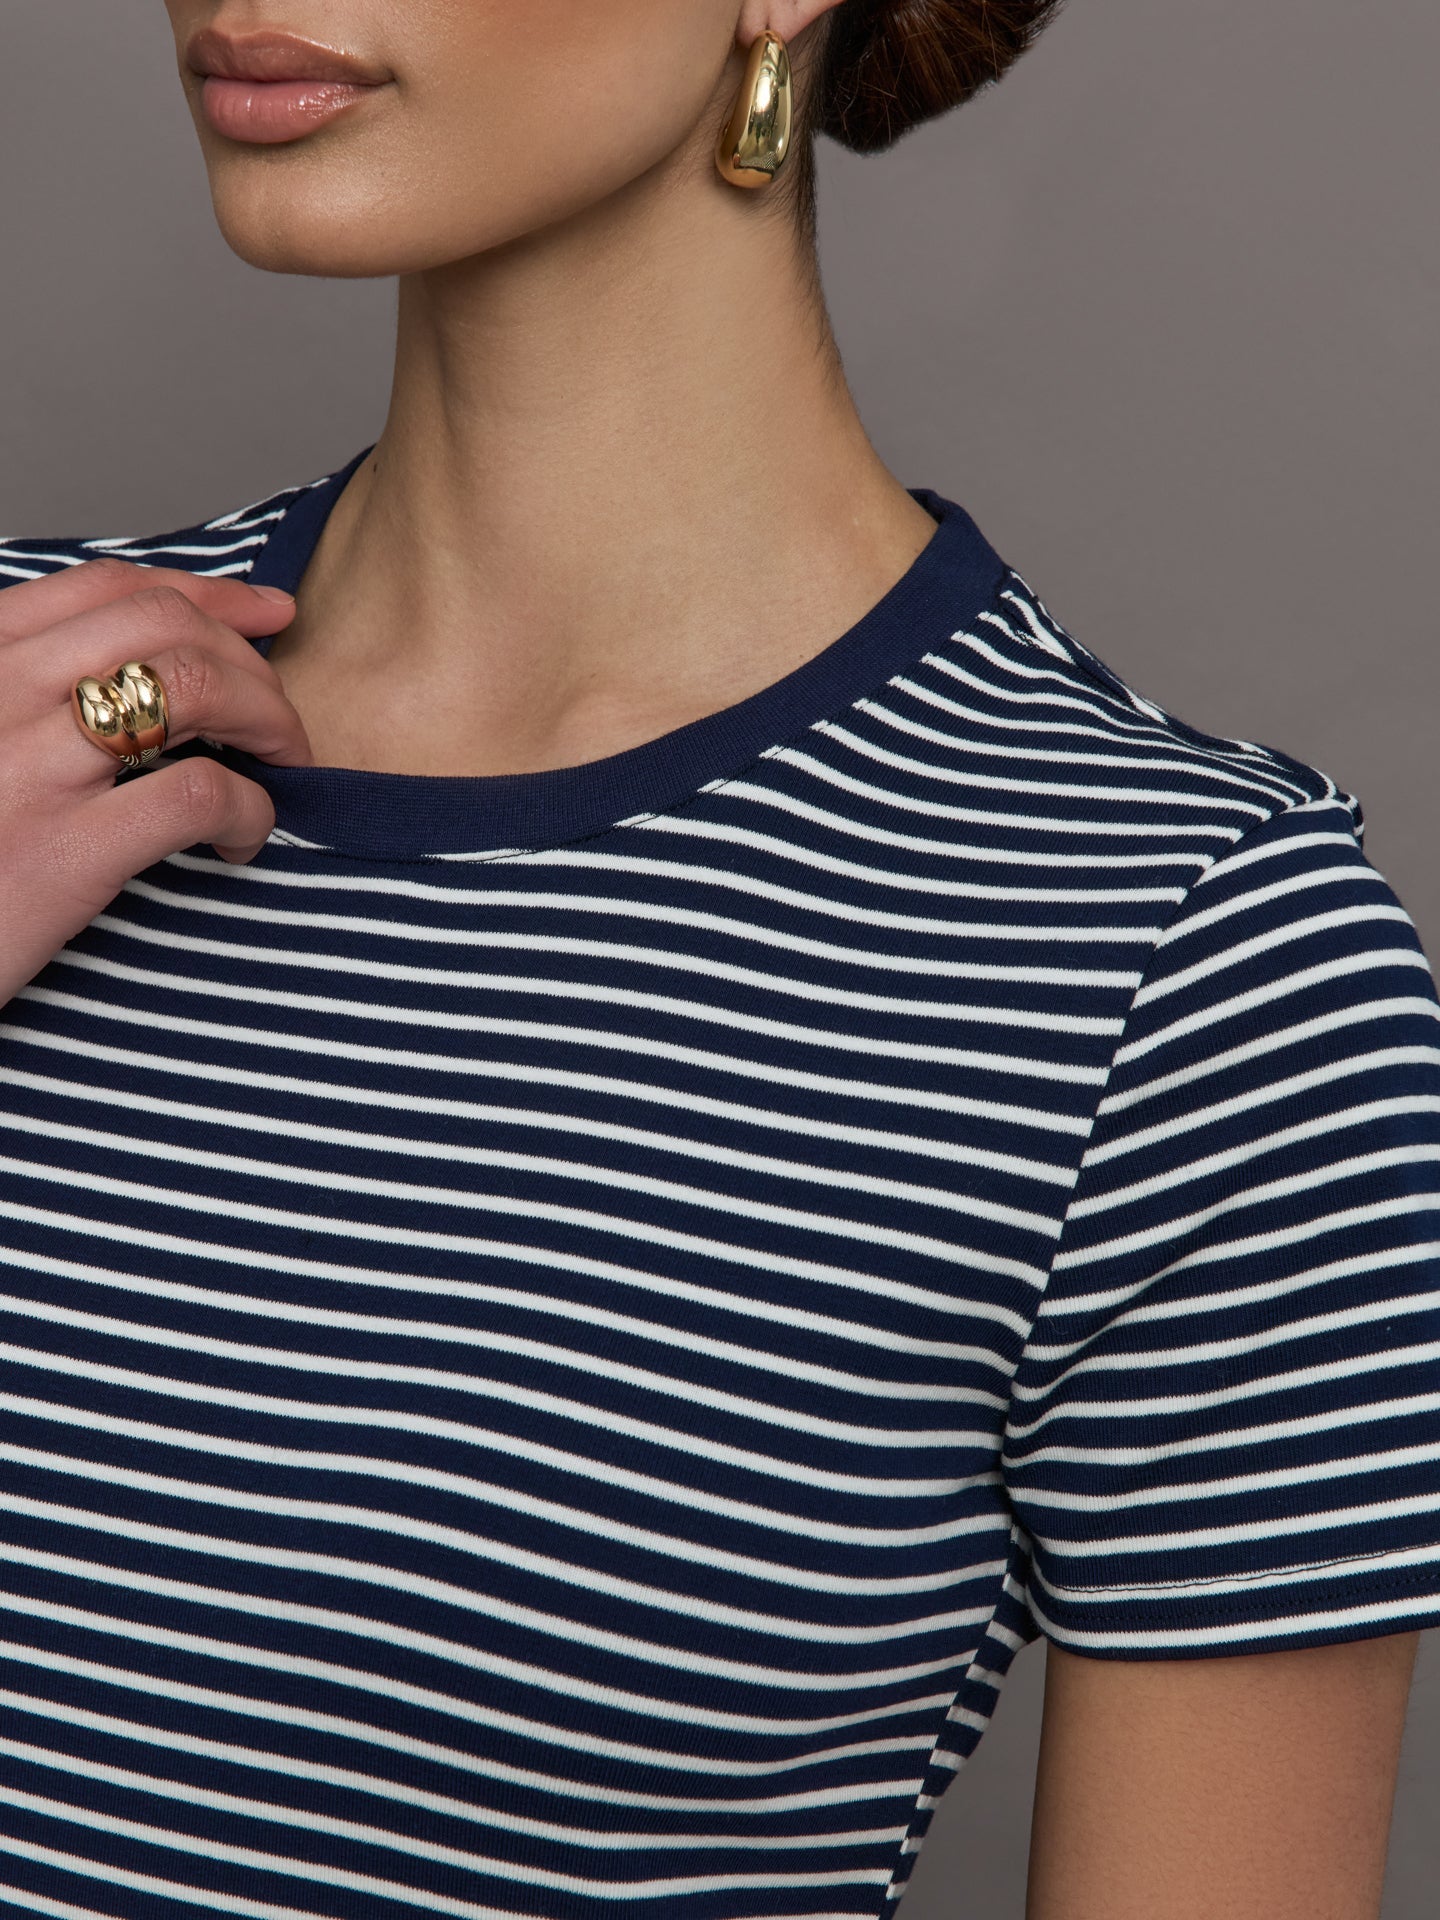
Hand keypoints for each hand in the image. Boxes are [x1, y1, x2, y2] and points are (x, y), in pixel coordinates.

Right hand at [0, 558, 309, 1005]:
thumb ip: (29, 695)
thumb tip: (133, 674)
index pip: (108, 587)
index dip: (209, 592)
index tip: (267, 614)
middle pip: (166, 624)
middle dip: (251, 661)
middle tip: (279, 720)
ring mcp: (28, 769)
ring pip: (195, 686)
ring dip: (268, 718)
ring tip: (280, 765)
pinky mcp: (62, 851)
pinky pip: (200, 793)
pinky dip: (251, 811)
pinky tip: (242, 840)